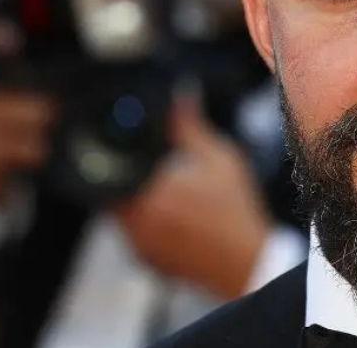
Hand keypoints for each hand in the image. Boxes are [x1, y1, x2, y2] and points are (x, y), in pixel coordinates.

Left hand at [115, 94, 271, 298]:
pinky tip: (174, 218)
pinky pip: (132, 235)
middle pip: (110, 188)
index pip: (110, 163)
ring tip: (169, 194)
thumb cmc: (235, 211)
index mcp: (148, 190)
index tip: (133, 149)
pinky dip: (145, 224)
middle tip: (157, 170)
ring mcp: (136, 244)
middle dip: (128, 175)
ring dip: (135, 200)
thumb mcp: (218, 159)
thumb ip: (190, 127)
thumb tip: (180, 96)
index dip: (118, 152)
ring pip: (119, 213)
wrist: (246, 261)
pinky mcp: (143, 260)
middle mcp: (134, 220)